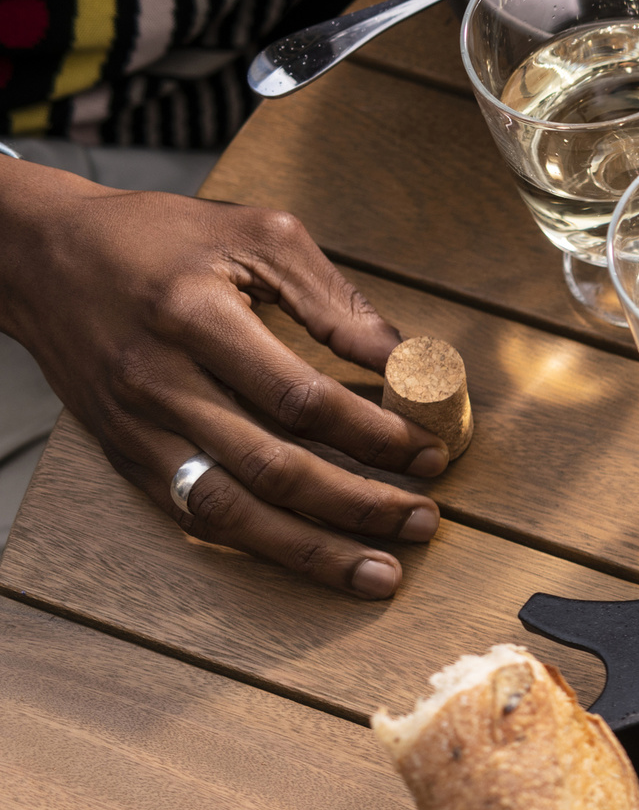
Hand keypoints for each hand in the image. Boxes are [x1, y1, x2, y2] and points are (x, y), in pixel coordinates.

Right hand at [0, 158, 447, 596]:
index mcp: (194, 317)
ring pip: (231, 512)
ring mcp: (136, 427)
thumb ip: (334, 300)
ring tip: (380, 574)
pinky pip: (195, 517)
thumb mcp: (253, 235)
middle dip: (358, 505)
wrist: (37, 257)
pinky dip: (259, 545)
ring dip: (312, 552)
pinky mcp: (125, 455)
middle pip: (271, 468)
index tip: (429, 453)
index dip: (371, 435)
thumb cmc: (156, 238)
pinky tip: (311, 560)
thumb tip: (407, 361)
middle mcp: (159, 381)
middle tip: (425, 522)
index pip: (298, 398)